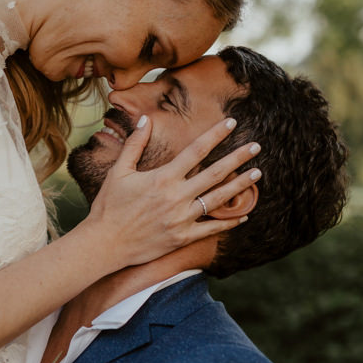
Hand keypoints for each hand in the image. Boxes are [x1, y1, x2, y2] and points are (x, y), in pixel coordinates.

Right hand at [82, 116, 261, 267]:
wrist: (104, 244)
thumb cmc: (109, 206)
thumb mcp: (120, 171)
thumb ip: (135, 144)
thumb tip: (146, 118)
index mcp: (163, 178)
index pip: (196, 151)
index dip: (215, 135)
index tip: (231, 123)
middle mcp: (176, 197)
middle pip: (215, 173)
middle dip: (238, 158)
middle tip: (257, 146)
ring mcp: (181, 219)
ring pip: (218, 199)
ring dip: (240, 185)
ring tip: (258, 173)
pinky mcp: (182, 238)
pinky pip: (211, 229)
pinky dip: (229, 223)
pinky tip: (244, 215)